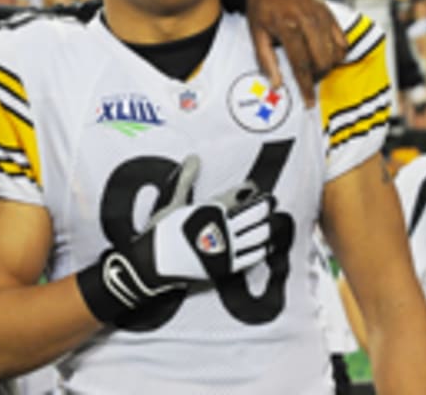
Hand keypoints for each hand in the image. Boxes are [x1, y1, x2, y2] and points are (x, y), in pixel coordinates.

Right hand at [77, 155, 274, 322]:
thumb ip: (186, 180)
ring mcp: (226, 248)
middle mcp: (222, 228)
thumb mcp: (172, 202)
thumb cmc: (160, 233)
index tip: (254, 187)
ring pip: (255, 235)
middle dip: (264, 207)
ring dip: (265, 228)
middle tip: (272, 202)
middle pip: (252, 214)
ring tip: (271, 222)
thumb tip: (194, 158)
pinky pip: (250, 257)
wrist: (153, 264)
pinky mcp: (226, 267)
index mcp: (210, 210)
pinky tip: (263, 246)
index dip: (249, 190)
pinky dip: (259, 250)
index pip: (238, 195)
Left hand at [246, 0, 346, 106]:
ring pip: (335, 52)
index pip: (301, 65)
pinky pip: (342, 39)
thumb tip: (276, 84)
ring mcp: (321, 15)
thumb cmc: (261, 6)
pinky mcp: (329, 12)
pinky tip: (326, 54)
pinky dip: (338, 52)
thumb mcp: (255, 32)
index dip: (306, 86)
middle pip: (322, 60)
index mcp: (287, 26)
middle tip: (308, 77)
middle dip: (317, 75)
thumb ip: (266, 60)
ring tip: (314, 65)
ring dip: (327, 65)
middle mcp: (308, 20)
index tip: (309, 102)